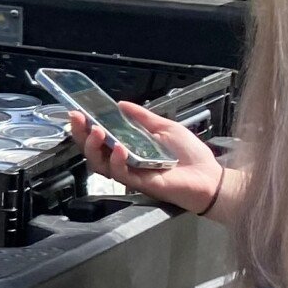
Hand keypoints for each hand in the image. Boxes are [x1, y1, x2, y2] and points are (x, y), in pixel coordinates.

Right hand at [68, 102, 220, 209]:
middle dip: (81, 135)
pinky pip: (121, 173)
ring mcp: (130, 173)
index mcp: (129, 147)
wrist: (209, 177)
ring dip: (94, 147)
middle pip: (92, 151)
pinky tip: (121, 148)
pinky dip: (117, 161)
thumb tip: (122, 104)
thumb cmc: (190, 155)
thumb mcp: (165, 127)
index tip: (78, 112)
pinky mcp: (139, 183)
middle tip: (78, 119)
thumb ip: (143, 117)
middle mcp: (125, 161)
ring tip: (98, 131)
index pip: (100, 137)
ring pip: (100, 164)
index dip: (86, 126)